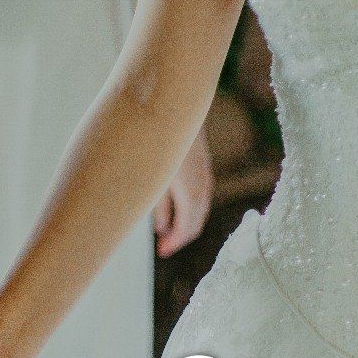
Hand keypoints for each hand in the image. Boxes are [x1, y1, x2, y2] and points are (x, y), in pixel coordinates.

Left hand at [154, 135, 213, 256]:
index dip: (175, 242)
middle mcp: (201, 184)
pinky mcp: (201, 166)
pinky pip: (199, 196)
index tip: (163, 252)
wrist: (178, 106)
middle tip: (164, 247)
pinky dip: (188, 209)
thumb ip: (158, 203)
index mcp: (189, 190)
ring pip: (199, 209)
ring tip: (166, 233)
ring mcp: (204, 174)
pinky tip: (171, 210)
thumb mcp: (153, 176)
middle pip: (196, 221)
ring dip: (184, 223)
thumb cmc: (156, 140)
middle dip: (180, 237)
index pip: (187, 226)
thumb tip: (162, 228)